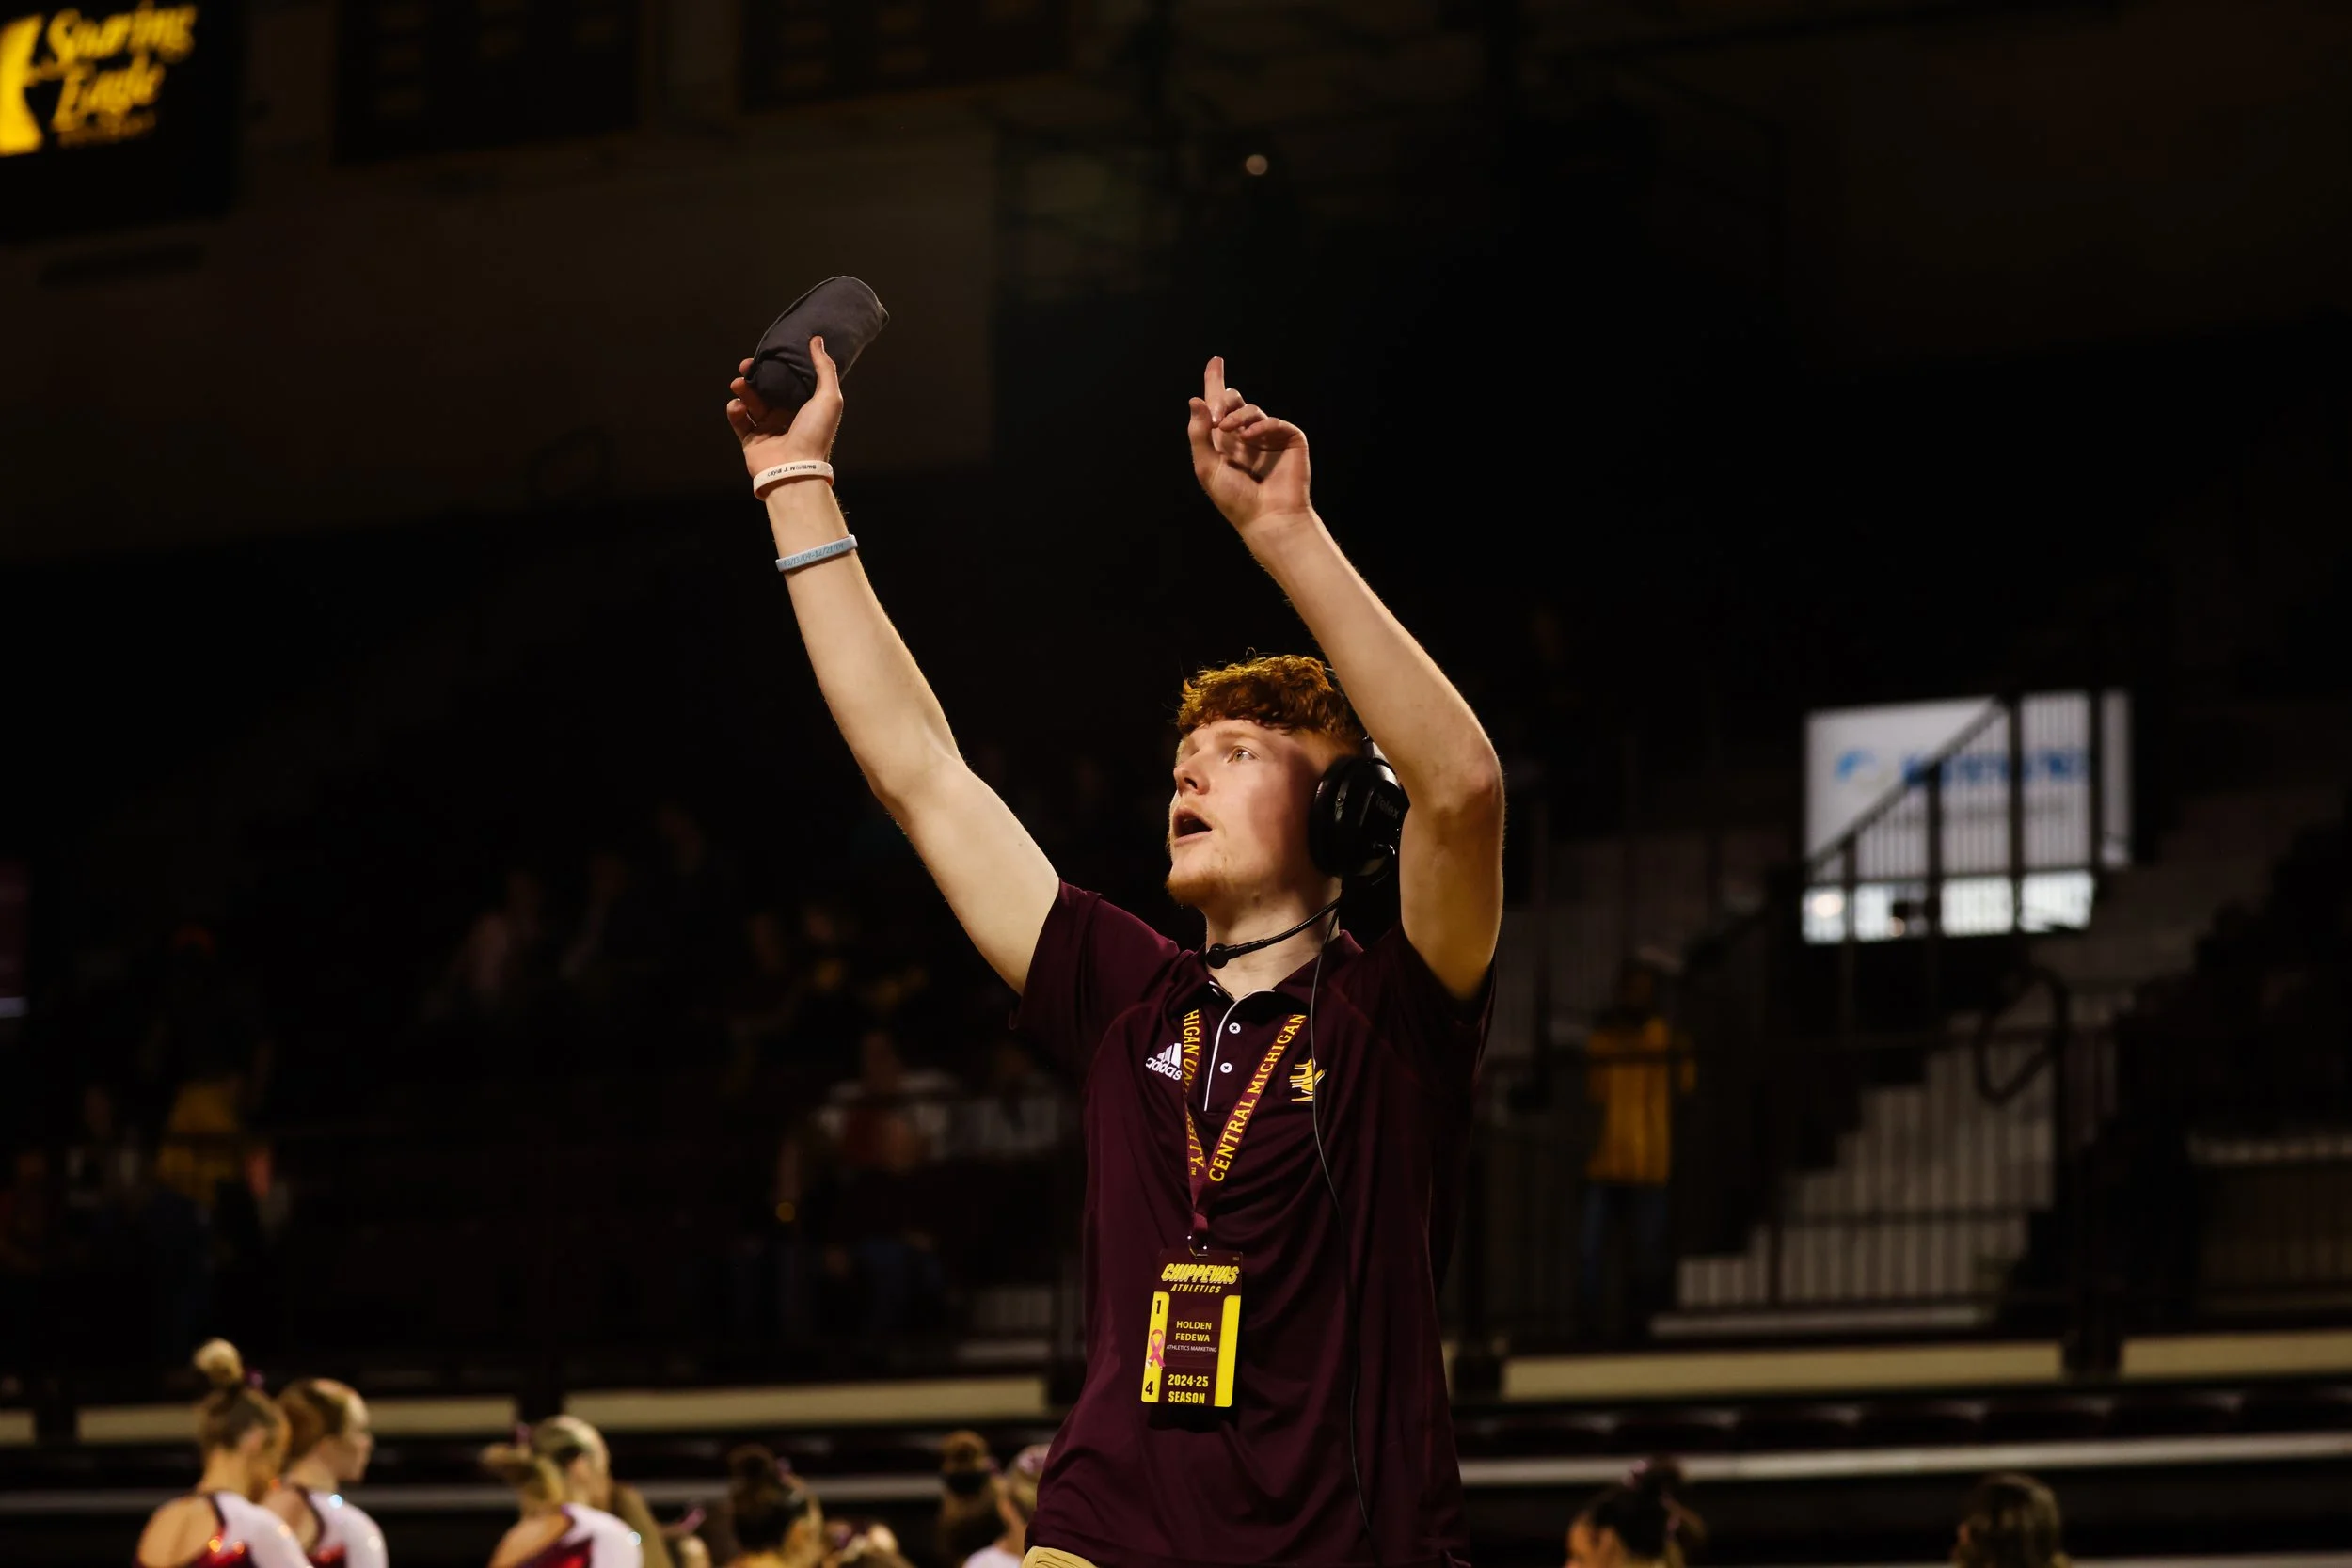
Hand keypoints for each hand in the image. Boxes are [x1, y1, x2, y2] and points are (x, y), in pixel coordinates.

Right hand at [727, 335, 843, 476]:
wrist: (794, 469)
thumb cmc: (814, 434)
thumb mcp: (828, 397)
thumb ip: (824, 368)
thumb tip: (817, 340)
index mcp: (805, 408)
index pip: (789, 382)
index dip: (778, 367)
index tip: (768, 354)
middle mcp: (786, 418)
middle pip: (767, 390)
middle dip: (755, 376)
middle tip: (746, 366)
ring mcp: (768, 430)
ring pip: (751, 403)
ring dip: (743, 390)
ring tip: (738, 384)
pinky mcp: (751, 441)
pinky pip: (739, 421)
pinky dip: (735, 410)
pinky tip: (736, 405)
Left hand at [1187, 356, 1311, 531]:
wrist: (1267, 517)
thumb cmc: (1235, 499)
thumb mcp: (1207, 466)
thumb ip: (1199, 434)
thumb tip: (1195, 400)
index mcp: (1224, 442)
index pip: (1218, 406)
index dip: (1216, 382)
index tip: (1216, 361)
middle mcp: (1245, 436)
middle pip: (1234, 400)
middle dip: (1223, 401)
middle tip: (1217, 418)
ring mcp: (1268, 437)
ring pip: (1251, 409)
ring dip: (1238, 416)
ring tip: (1231, 431)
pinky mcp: (1289, 440)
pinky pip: (1274, 421)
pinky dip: (1261, 425)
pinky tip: (1250, 437)